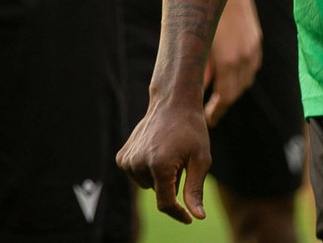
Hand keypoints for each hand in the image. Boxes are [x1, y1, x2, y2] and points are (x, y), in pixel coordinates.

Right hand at [117, 100, 211, 223]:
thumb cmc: (191, 130)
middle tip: (182, 160)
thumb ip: (195, 190)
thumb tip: (197, 217)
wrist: (173, 103)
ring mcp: (127, 160)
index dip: (178, 213)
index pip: (165, 204)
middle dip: (172, 184)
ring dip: (160, 176)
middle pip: (158, 193)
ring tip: (169, 153)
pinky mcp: (122, 157)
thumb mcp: (201, 159)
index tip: (188, 218)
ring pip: (148, 185)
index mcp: (160, 166)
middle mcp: (139, 164)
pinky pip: (137, 175)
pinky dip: (148, 170)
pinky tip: (156, 151)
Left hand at [203, 0, 261, 125]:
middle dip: (223, 103)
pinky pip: (252, 67)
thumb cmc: (207, 18)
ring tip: (220, 94)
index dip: (216, 111)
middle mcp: (244, 59)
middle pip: (237, 92)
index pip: (226, 98)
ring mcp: (253, 50)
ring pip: (246, 81)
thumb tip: (200, 88)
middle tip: (211, 110)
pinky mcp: (257, 42)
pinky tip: (231, 75)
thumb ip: (203, 70)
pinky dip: (242, 75)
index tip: (208, 119)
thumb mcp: (200, 47)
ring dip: (233, 90)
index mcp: (228, 61)